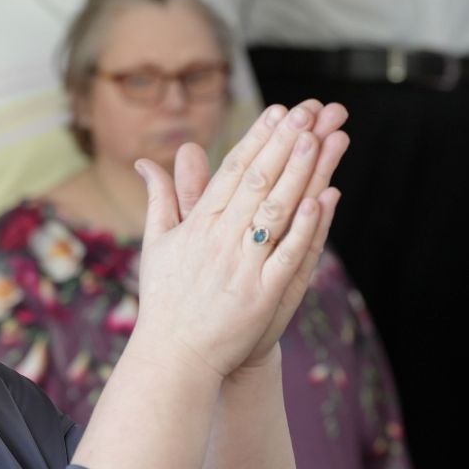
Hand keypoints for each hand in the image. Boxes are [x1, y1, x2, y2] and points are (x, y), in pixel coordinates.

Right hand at [132, 104, 341, 378]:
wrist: (174, 357)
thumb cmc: (165, 301)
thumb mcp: (157, 245)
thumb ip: (160, 200)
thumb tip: (146, 162)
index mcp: (197, 226)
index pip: (231, 173)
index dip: (256, 140)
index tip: (277, 112)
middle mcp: (219, 240)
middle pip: (257, 182)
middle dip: (283, 144)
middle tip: (307, 110)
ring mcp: (242, 266)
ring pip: (275, 210)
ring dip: (298, 173)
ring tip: (318, 139)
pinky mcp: (262, 294)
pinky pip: (288, 254)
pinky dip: (305, 226)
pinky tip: (323, 199)